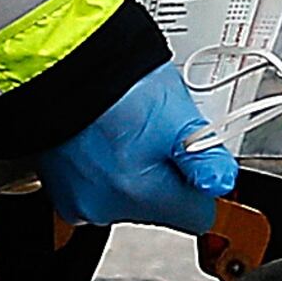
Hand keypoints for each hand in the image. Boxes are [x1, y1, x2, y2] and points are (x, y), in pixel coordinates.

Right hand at [41, 64, 238, 230]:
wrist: (64, 64)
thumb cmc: (119, 86)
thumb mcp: (178, 115)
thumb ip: (205, 157)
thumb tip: (221, 182)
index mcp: (141, 196)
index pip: (197, 216)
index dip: (202, 185)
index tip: (198, 161)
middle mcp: (106, 209)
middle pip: (161, 207)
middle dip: (165, 176)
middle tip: (156, 134)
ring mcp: (77, 201)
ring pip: (128, 197)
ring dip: (133, 170)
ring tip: (126, 129)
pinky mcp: (60, 189)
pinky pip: (98, 187)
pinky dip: (104, 166)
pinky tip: (103, 136)